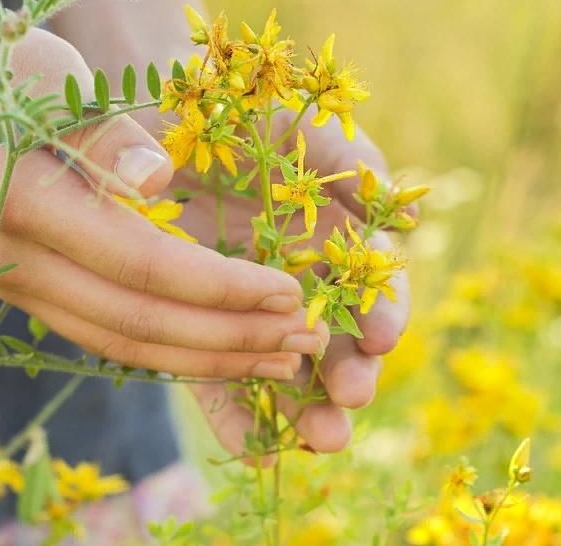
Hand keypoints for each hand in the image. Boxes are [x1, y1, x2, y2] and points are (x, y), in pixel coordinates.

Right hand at [0, 11, 329, 378]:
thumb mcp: (39, 70)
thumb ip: (102, 131)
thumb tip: (163, 184)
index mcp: (23, 205)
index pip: (144, 269)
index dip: (224, 290)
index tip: (292, 295)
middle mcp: (11, 262)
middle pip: (138, 326)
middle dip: (230, 340)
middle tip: (308, 345)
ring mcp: (7, 282)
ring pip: (117, 344)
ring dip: (202, 358)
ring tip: (275, 363)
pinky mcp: (12, 284)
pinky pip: (96, 332)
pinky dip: (159, 347)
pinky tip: (211, 348)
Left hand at [133, 109, 411, 455]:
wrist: (155, 113)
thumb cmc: (235, 109)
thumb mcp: (296, 126)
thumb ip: (348, 163)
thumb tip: (405, 217)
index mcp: (332, 234)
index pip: (371, 285)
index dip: (383, 312)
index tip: (382, 337)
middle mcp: (299, 277)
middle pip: (337, 340)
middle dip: (349, 375)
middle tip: (349, 400)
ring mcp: (249, 307)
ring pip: (286, 370)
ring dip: (306, 409)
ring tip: (318, 441)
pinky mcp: (198, 328)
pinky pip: (219, 380)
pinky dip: (241, 418)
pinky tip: (260, 452)